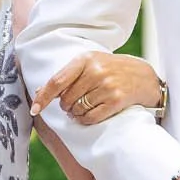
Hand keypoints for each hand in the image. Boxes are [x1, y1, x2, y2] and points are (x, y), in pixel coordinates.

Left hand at [31, 52, 163, 124]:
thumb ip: (68, 75)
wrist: (145, 77)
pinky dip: (86, 120)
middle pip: (66, 99)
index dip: (43, 97)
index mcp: (85, 59)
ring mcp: (107, 86)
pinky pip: (91, 117)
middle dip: (66, 106)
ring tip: (83, 109)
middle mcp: (95, 71)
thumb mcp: (92, 64)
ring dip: (76, 114)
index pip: (57, 81)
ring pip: (77, 110)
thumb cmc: (113, 70)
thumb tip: (40, 91)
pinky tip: (90, 115)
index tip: (35, 110)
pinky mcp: (116, 100)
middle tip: (73, 105)